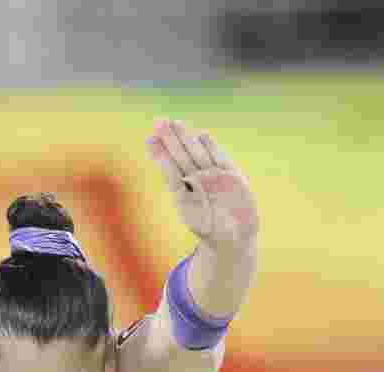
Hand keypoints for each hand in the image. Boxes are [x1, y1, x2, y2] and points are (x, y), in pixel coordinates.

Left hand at [146, 118, 259, 250]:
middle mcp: (197, 181)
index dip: (160, 154)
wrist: (235, 237)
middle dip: (171, 140)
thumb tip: (172, 177)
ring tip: (175, 123)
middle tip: (159, 122)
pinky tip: (202, 135)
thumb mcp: (192, 214)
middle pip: (181, 157)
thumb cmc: (209, 230)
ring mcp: (214, 177)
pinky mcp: (232, 176)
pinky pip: (220, 159)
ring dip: (187, 139)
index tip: (148, 139)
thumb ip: (183, 195)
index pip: (169, 169)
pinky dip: (212, 148)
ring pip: (197, 154)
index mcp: (183, 191)